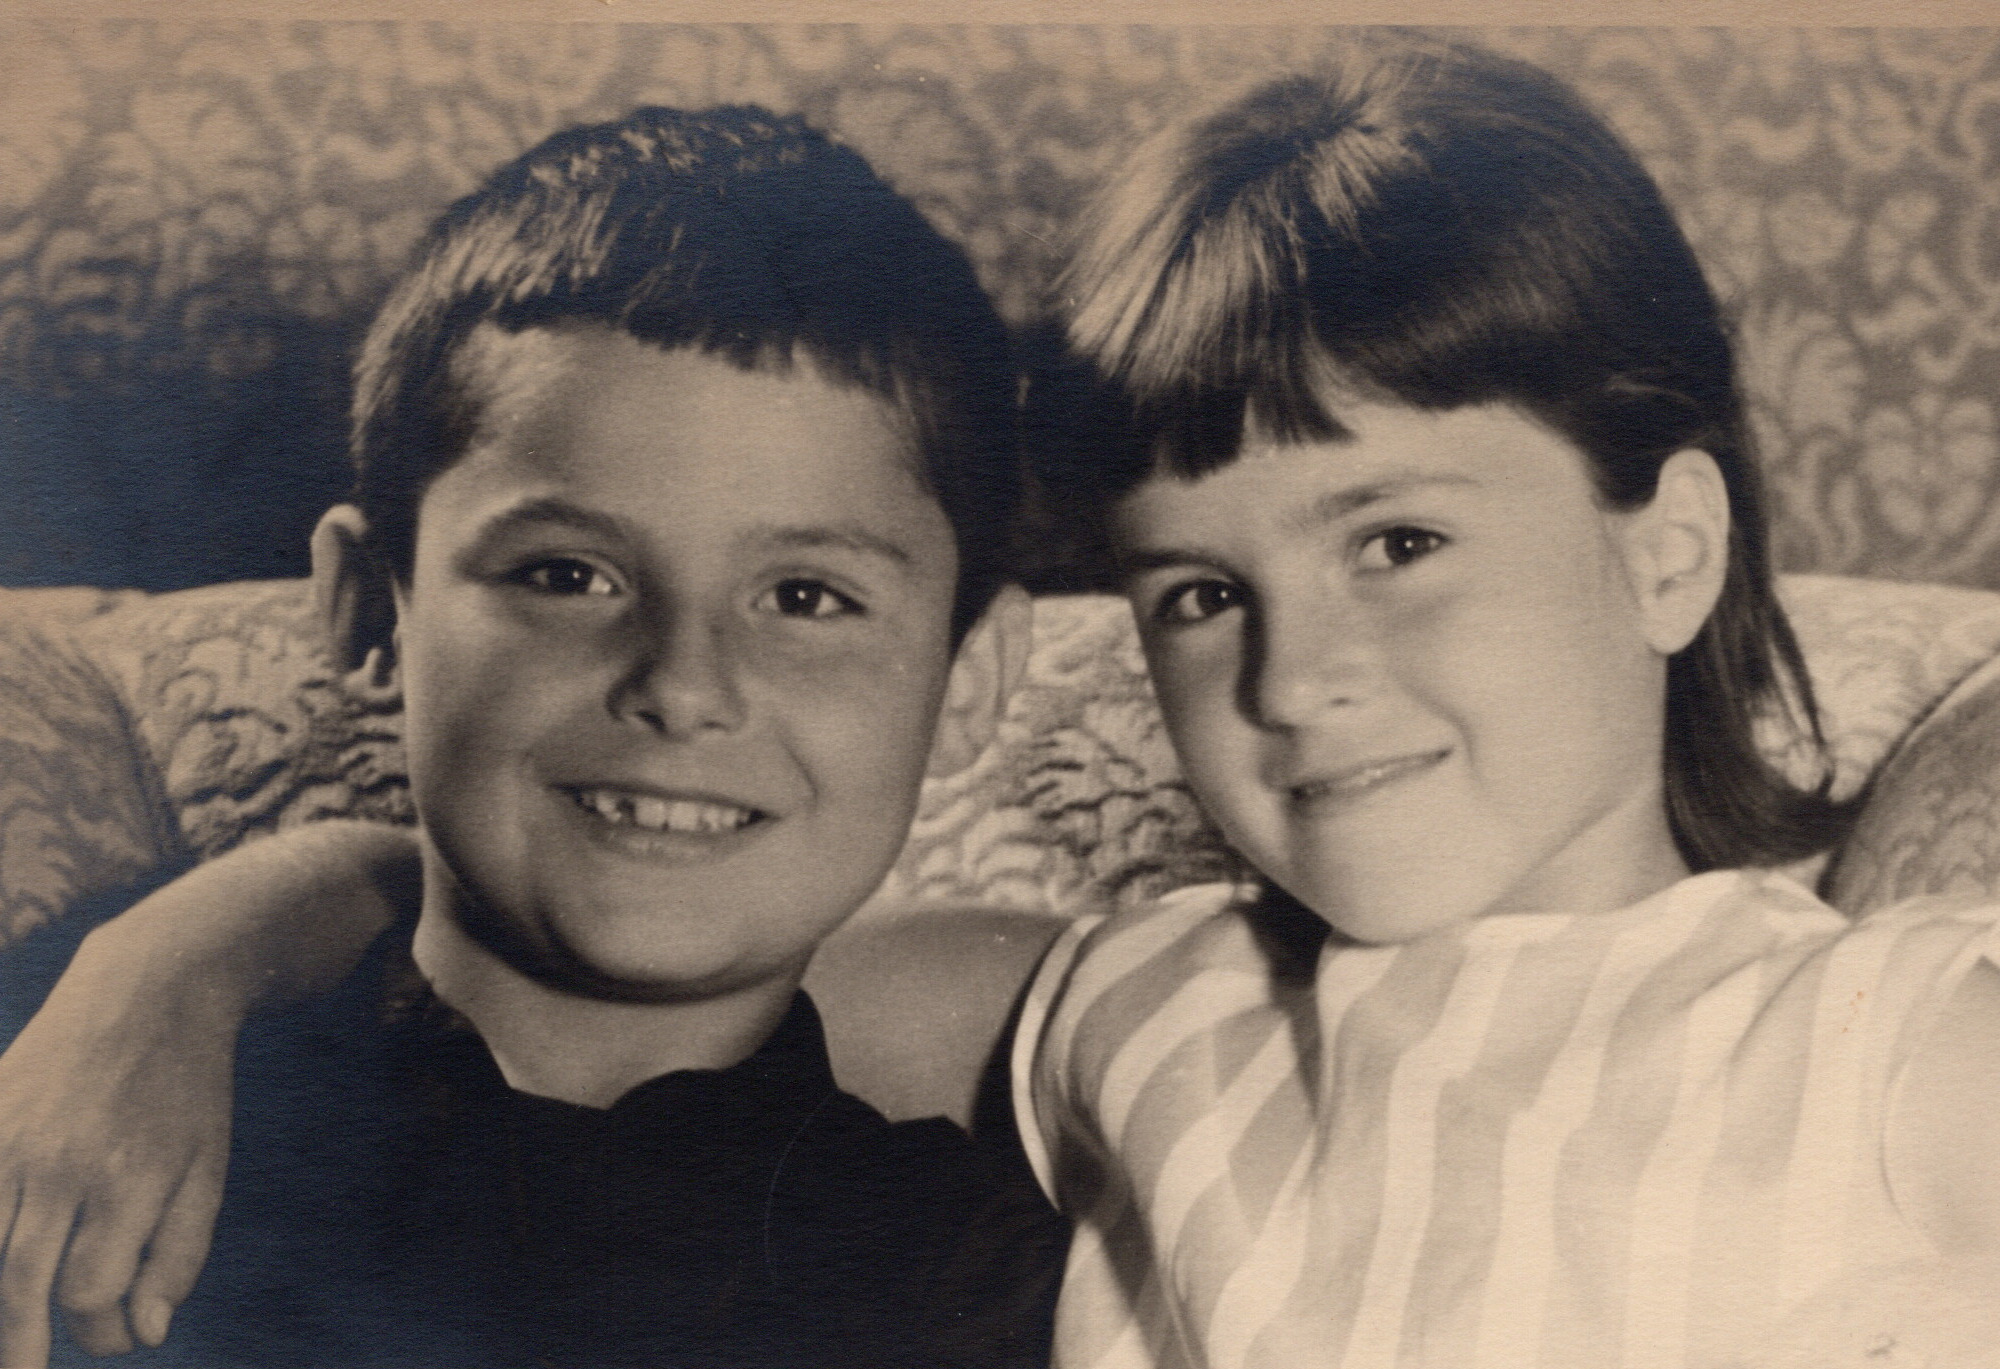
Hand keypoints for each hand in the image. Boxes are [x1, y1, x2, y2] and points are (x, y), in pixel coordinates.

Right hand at [0, 932, 235, 1366]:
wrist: (148, 989)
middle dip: (20, 1346)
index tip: (111, 1339)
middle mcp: (63, 1161)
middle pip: (24, 1280)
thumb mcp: (206, 1166)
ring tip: (6, 1341)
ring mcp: (14, 1136)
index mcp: (130, 1177)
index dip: (99, 1330)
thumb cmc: (186, 1089)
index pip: (92, 1289)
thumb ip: (179, 1254)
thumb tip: (145, 1336)